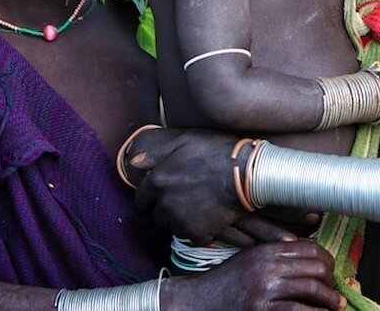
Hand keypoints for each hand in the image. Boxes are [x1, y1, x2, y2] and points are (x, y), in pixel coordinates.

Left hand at [129, 128, 296, 245]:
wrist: (247, 173)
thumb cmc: (217, 151)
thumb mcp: (185, 141)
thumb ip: (156, 152)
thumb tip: (133, 161)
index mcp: (158, 180)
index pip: (142, 198)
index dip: (150, 197)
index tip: (160, 196)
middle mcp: (165, 203)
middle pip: (158, 215)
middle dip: (168, 209)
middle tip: (187, 198)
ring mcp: (181, 220)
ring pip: (175, 227)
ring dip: (183, 220)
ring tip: (201, 206)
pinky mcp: (197, 233)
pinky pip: (193, 237)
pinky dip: (200, 231)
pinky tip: (211, 217)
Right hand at [162, 240, 341, 309]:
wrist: (198, 302)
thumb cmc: (227, 283)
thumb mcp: (251, 261)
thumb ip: (277, 258)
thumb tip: (312, 261)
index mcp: (266, 251)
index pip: (309, 247)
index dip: (327, 259)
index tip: (332, 270)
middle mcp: (268, 267)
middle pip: (315, 267)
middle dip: (332, 280)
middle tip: (337, 291)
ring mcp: (265, 290)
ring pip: (312, 289)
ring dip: (331, 300)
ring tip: (337, 305)